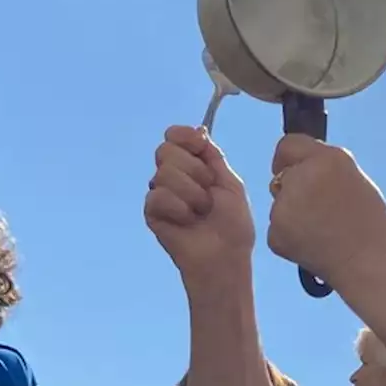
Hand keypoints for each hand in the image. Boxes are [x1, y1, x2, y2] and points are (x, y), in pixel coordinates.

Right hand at [145, 125, 253, 275]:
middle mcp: (172, 176)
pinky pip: (158, 196)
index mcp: (192, 165)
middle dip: (194, 169)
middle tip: (208, 190)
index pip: (173, 136)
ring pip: (164, 173)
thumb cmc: (233, 224)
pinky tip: (187, 221)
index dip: (183, 136)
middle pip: (166, 150)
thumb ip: (213, 156)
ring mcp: (160, 194)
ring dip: (192, 193)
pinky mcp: (151, 212)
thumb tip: (199, 129)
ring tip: (201, 211)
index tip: (199, 144)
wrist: (225, 257)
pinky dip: (179, 208)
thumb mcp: (230, 183)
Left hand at [266, 134, 385, 282]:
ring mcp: (284, 205)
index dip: (292, 159)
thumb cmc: (371, 226)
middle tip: (320, 209)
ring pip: (280, 202)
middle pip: (281, 175)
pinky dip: (290, 235)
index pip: (288, 144)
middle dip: (294, 187)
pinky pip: (277, 226)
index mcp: (328, 159)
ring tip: (324, 229)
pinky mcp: (275, 232)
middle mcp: (301, 176)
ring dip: (292, 211)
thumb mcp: (355, 179)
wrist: (371, 267)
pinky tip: (314, 244)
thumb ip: (324, 166)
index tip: (296, 170)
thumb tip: (297, 165)